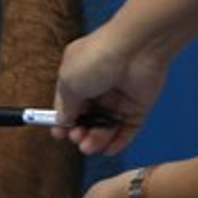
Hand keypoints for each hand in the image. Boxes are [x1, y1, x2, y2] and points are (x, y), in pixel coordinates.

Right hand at [52, 23, 171, 154]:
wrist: (136, 48)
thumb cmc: (98, 57)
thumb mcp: (68, 81)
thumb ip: (65, 105)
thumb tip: (62, 121)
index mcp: (79, 75)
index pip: (68, 104)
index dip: (63, 121)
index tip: (59, 135)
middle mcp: (98, 86)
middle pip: (87, 119)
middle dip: (80, 132)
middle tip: (77, 139)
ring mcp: (119, 97)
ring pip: (105, 127)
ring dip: (96, 140)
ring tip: (90, 146)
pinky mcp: (138, 106)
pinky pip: (127, 129)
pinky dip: (118, 142)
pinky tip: (108, 149)